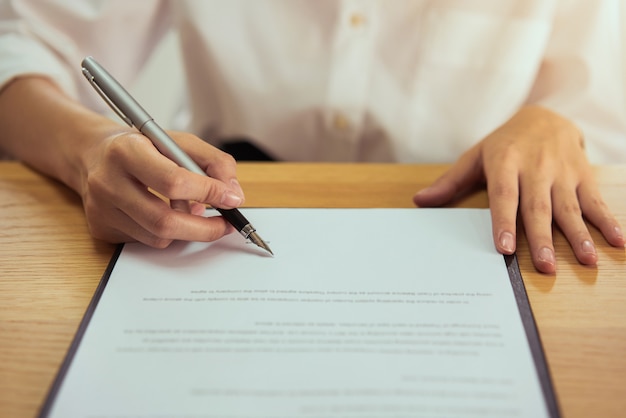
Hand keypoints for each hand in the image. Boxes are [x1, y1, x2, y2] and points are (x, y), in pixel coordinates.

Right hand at [78, 129, 244, 247]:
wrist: (93, 154)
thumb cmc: (142, 148)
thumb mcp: (179, 142)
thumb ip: (214, 162)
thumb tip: (234, 194)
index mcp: (126, 151)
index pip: (173, 181)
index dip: (208, 192)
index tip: (230, 198)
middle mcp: (107, 181)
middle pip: (164, 220)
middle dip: (204, 228)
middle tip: (225, 225)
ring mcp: (101, 209)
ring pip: (158, 236)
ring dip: (186, 230)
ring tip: (193, 211)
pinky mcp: (102, 228)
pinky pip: (146, 241)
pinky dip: (167, 232)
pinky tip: (167, 213)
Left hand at [413, 105, 624, 273]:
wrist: (545, 116)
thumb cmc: (504, 144)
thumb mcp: (475, 157)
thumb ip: (450, 182)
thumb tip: (420, 202)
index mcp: (505, 162)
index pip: (504, 195)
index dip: (505, 221)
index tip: (505, 247)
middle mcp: (535, 167)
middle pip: (538, 206)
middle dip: (543, 238)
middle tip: (546, 267)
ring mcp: (562, 172)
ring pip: (569, 206)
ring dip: (579, 235)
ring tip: (586, 261)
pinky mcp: (583, 175)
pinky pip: (596, 200)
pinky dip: (608, 221)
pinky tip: (618, 242)